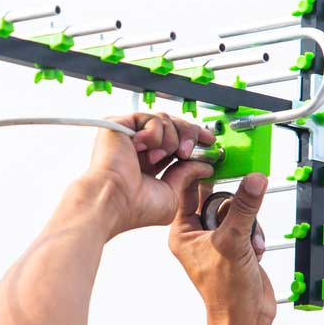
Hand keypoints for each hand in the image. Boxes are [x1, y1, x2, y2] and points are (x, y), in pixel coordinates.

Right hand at [84, 112, 215, 236]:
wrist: (113, 200)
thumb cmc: (134, 206)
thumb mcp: (173, 194)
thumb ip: (188, 176)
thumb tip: (204, 165)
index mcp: (149, 164)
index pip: (176, 141)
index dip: (194, 139)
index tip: (210, 142)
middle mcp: (139, 148)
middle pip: (173, 126)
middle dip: (188, 135)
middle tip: (187, 151)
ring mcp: (130, 135)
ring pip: (165, 120)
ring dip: (170, 139)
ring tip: (158, 157)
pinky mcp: (119, 124)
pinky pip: (150, 118)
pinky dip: (154, 133)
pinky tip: (144, 148)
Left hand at [168, 172, 275, 324]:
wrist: (245, 319)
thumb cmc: (226, 291)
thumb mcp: (233, 241)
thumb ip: (244, 208)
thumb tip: (253, 180)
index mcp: (183, 232)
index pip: (187, 191)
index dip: (201, 175)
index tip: (218, 161)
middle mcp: (197, 234)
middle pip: (217, 199)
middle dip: (236, 207)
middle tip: (243, 210)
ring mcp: (217, 240)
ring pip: (236, 212)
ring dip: (248, 224)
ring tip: (249, 242)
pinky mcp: (235, 246)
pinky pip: (247, 225)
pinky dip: (255, 235)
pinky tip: (255, 250)